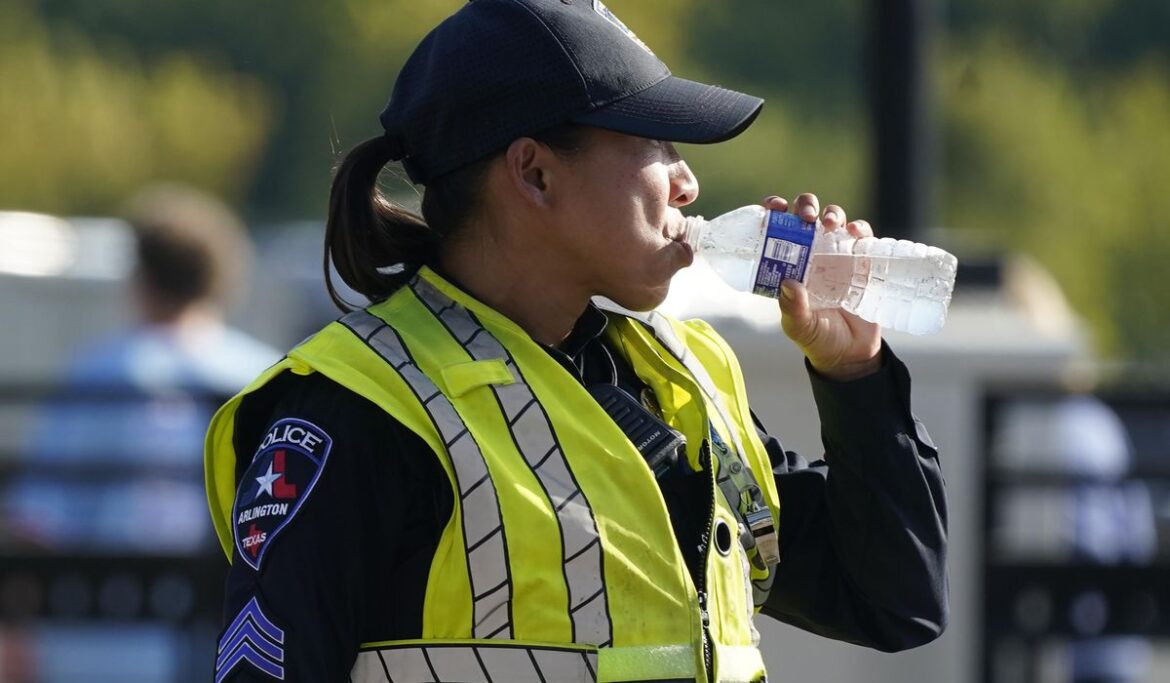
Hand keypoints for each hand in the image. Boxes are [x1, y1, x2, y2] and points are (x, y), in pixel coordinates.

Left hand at [764, 194, 882, 381]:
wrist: (851, 354)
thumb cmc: (818, 339)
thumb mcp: (799, 327)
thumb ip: (792, 309)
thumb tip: (788, 284)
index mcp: (789, 263)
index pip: (778, 228)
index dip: (774, 211)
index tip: (775, 208)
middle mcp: (812, 253)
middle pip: (807, 215)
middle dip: (805, 205)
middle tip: (805, 217)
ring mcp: (838, 254)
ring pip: (834, 219)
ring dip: (832, 213)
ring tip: (829, 224)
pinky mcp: (863, 261)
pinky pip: (863, 236)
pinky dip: (860, 228)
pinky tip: (855, 233)